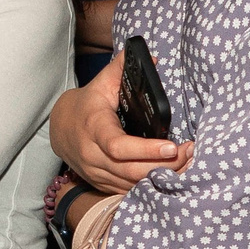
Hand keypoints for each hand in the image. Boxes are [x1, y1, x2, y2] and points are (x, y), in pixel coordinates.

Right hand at [50, 50, 189, 194]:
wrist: (61, 129)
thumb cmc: (87, 105)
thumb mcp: (100, 84)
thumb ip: (121, 69)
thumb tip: (151, 57)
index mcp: (94, 128)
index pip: (119, 146)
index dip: (146, 150)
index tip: (172, 146)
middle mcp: (92, 155)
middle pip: (131, 170)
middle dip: (164, 165)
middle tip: (188, 152)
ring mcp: (96, 173)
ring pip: (132, 183)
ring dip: (162, 176)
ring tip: (187, 161)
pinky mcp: (102, 183)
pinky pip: (129, 190)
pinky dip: (151, 185)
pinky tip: (171, 174)